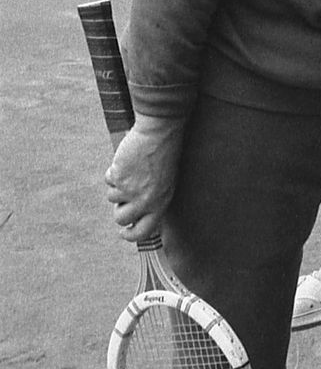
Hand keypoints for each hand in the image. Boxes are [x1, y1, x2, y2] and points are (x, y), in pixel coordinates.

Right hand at [104, 116, 185, 243]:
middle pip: (120, 219)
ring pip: (111, 198)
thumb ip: (153, 198)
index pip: (144, 231)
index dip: (131, 235)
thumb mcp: (165, 182)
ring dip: (116, 185)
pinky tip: (126, 160)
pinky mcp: (118, 178)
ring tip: (130, 169)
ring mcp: (131, 190)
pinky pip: (108, 180)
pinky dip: (113, 170)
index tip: (124, 233)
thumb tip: (134, 212)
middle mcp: (146, 201)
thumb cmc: (164, 154)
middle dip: (118, 209)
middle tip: (122, 196)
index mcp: (161, 203)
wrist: (159, 132)